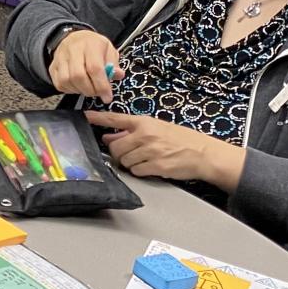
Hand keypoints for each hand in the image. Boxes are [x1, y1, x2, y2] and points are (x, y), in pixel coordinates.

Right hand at [49, 28, 121, 101]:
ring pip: (66, 81)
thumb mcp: (109, 50)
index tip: (107, 96)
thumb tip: (118, 75)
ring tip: (88, 88)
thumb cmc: (93, 46)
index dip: (102, 85)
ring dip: (80, 90)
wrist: (74, 38)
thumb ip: (114, 64)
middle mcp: (73, 50)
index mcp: (90, 44)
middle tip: (98, 92)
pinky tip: (78, 86)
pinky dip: (70, 90)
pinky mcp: (53, 67)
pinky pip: (59, 84)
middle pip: (78, 76)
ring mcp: (60, 58)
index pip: (94, 68)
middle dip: (90, 90)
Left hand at [85, 111, 241, 189]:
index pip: (115, 118)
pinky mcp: (156, 165)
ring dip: (131, 163)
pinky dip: (141, 171)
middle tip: (131, 153)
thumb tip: (109, 136)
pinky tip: (152, 166)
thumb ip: (131, 132)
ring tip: (146, 159)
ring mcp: (150, 150)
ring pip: (124, 160)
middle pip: (115, 147)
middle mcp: (145, 135)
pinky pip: (136, 171)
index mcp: (144, 122)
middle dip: (119, 153)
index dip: (98, 119)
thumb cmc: (182, 140)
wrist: (203, 153)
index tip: (84, 117)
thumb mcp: (157, 129)